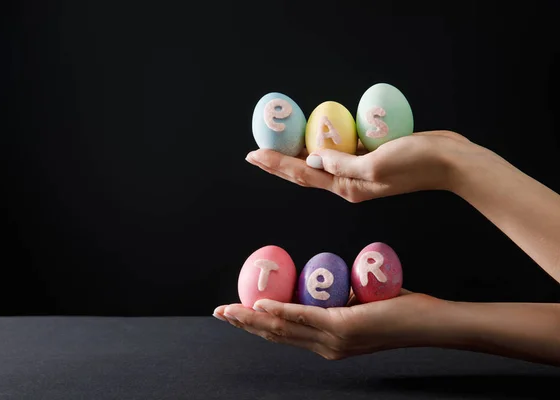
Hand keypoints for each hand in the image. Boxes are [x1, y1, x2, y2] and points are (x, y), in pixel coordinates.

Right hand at [213, 290, 442, 359]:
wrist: (430, 323)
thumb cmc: (400, 310)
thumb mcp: (363, 304)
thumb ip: (344, 299)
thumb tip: (332, 286)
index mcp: (328, 342)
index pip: (285, 334)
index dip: (257, 325)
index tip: (236, 313)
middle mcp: (326, 347)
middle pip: (276, 335)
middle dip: (244, 324)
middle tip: (221, 312)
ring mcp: (333, 341)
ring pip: (282, 329)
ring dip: (252, 319)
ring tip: (229, 310)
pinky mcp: (342, 329)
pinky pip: (303, 317)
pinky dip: (278, 311)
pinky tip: (260, 306)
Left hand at [245, 130, 475, 202]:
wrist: (449, 162)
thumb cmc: (416, 163)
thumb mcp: (375, 164)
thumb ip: (343, 163)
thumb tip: (314, 157)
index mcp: (347, 187)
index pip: (303, 175)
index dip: (276, 165)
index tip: (253, 155)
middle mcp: (349, 182)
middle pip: (306, 172)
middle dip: (279, 162)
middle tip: (256, 151)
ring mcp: (360, 171)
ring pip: (322, 161)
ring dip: (299, 153)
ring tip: (279, 143)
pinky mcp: (371, 158)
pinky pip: (341, 151)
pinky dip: (325, 143)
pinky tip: (317, 133)